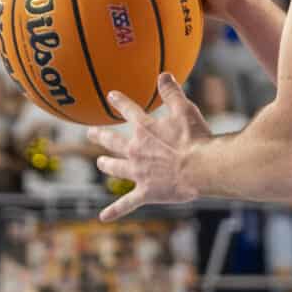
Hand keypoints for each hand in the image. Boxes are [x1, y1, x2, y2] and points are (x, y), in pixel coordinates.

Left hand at [96, 71, 210, 220]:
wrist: (201, 168)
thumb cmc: (196, 138)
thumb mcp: (185, 109)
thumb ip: (172, 92)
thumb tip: (163, 74)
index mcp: (145, 128)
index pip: (128, 110)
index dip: (119, 102)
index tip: (110, 96)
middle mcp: (135, 149)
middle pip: (113, 141)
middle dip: (101, 137)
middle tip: (90, 134)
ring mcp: (137, 172)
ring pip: (115, 168)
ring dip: (106, 165)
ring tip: (100, 163)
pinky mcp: (145, 192)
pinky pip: (126, 203)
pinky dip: (114, 210)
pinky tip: (103, 217)